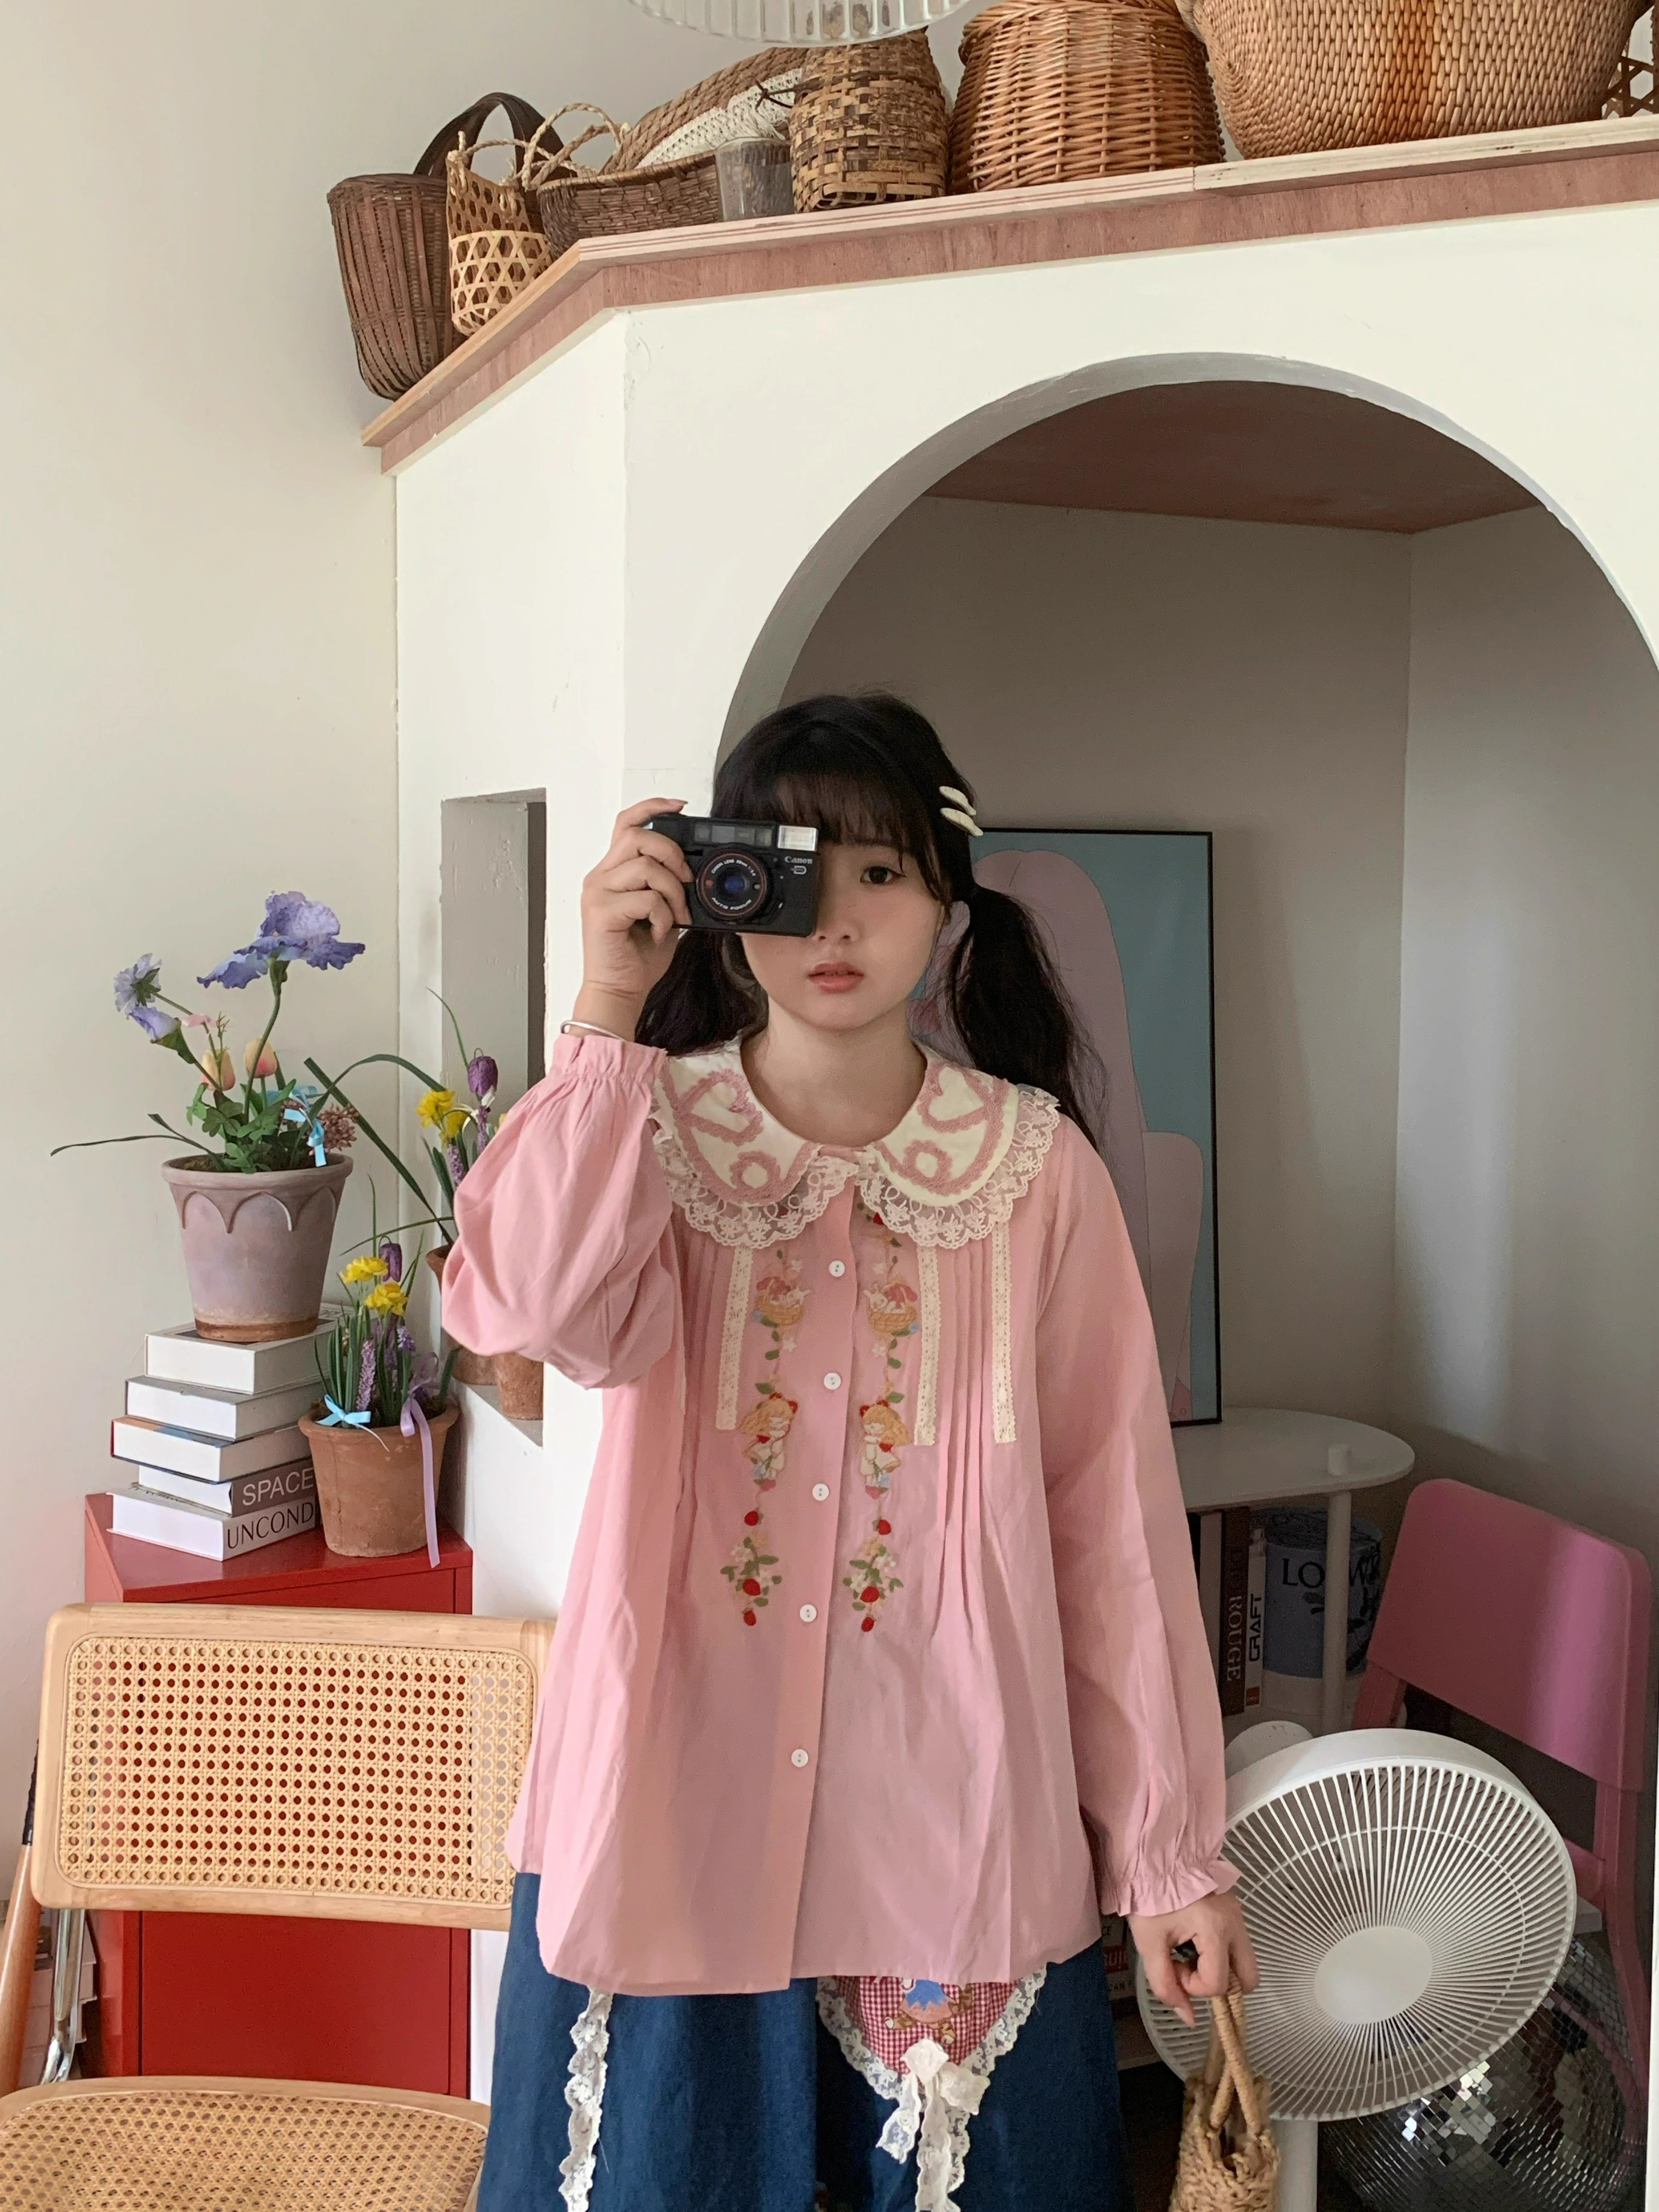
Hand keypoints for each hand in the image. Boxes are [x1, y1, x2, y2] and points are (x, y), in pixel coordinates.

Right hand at [572, 798, 692, 1037]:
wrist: (619, 991)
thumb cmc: (637, 956)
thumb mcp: (658, 912)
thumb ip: (665, 886)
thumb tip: (692, 870)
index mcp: (612, 872)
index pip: (626, 823)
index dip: (652, 806)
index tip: (680, 806)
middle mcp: (600, 877)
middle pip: (638, 835)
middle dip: (672, 854)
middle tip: (686, 881)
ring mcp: (597, 893)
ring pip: (645, 866)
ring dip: (672, 891)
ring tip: (675, 915)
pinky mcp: (601, 912)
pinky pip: (646, 898)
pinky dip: (663, 916)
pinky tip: (660, 933)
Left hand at [1129, 1890, 1258, 2028]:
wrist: (1153, 1857)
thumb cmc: (1149, 1899)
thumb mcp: (1149, 1944)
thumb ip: (1165, 1986)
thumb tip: (1189, 2019)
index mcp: (1216, 1929)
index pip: (1217, 1984)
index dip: (1192, 1986)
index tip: (1174, 1965)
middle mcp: (1236, 1923)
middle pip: (1249, 1978)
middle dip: (1222, 1985)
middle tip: (1192, 1969)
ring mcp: (1239, 1915)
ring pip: (1246, 1962)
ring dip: (1221, 1969)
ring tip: (1191, 1954)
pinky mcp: (1235, 1909)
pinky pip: (1237, 1945)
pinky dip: (1221, 1953)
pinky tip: (1195, 1941)